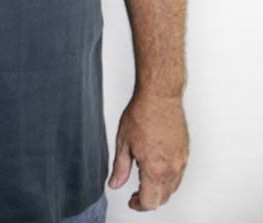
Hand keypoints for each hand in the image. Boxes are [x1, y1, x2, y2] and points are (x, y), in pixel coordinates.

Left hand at [108, 92, 188, 211]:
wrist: (160, 95)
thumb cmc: (142, 113)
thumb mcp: (123, 142)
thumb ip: (120, 167)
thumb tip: (115, 184)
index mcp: (154, 168)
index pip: (150, 202)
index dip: (139, 205)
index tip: (132, 201)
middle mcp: (171, 168)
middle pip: (163, 198)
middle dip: (148, 200)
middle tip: (136, 194)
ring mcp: (181, 160)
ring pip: (172, 188)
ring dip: (160, 190)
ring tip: (145, 181)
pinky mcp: (185, 152)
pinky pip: (179, 174)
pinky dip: (169, 179)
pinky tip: (157, 169)